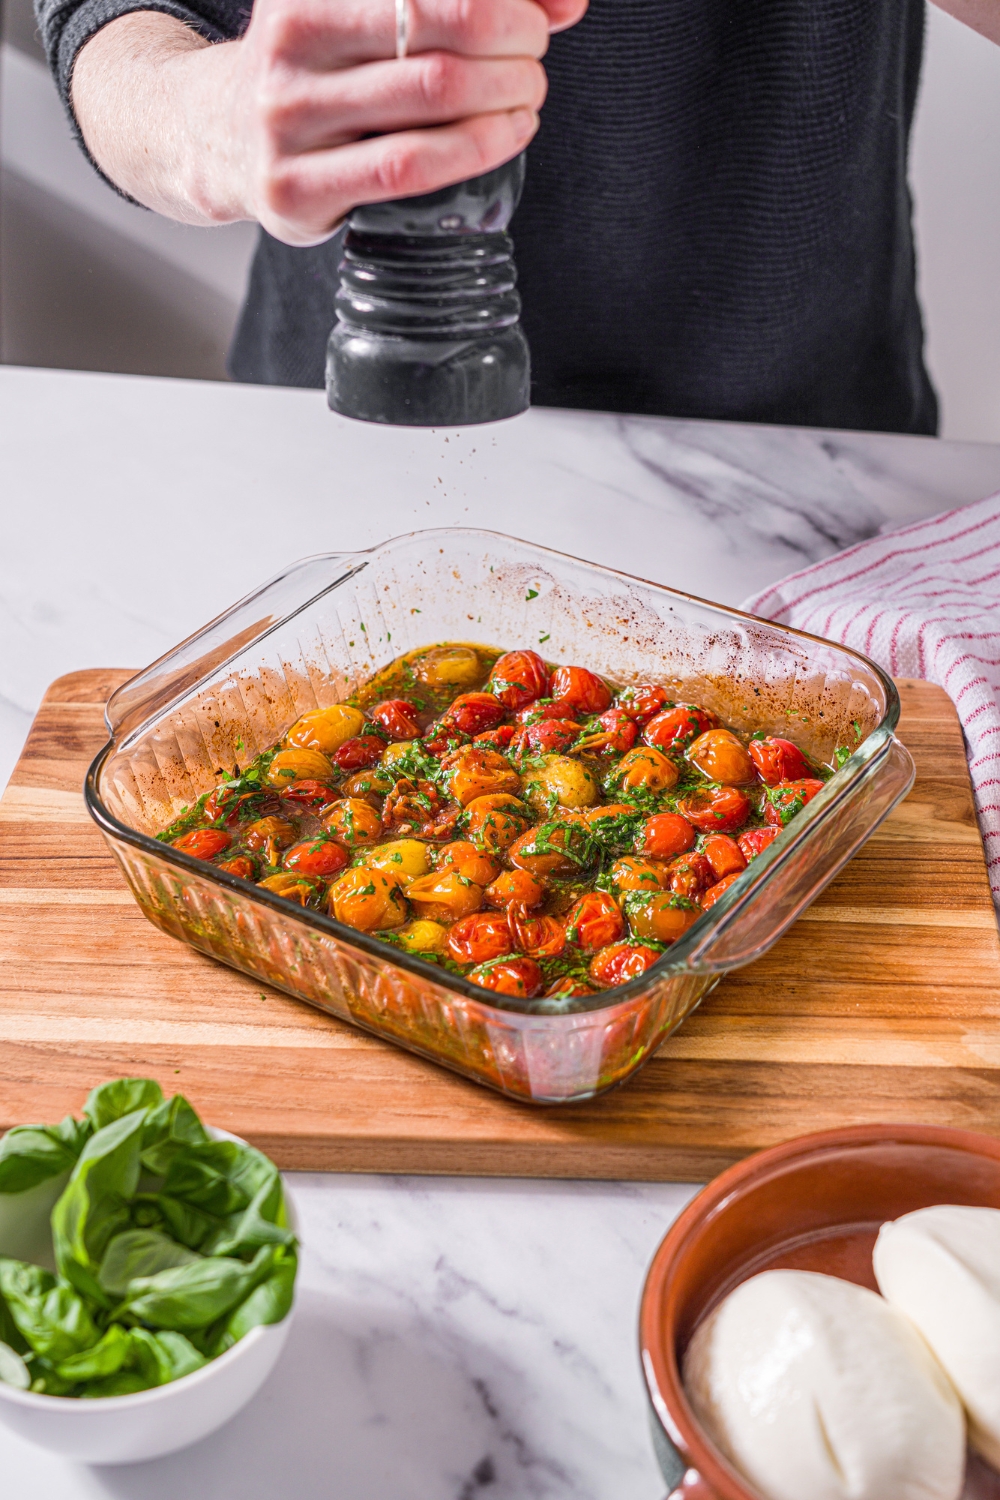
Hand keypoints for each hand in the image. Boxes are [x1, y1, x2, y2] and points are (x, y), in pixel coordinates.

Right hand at [72, 0, 587, 242]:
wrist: (212, 136)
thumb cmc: (311, 69)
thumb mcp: (363, 13)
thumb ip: (453, 2)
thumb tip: (566, 4)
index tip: (541, 13)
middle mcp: (292, 41)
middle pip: (441, 31)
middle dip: (514, 42)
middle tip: (534, 57)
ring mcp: (289, 120)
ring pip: (429, 98)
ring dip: (504, 97)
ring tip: (525, 97)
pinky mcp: (297, 189)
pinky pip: (407, 168)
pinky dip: (473, 150)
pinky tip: (504, 137)